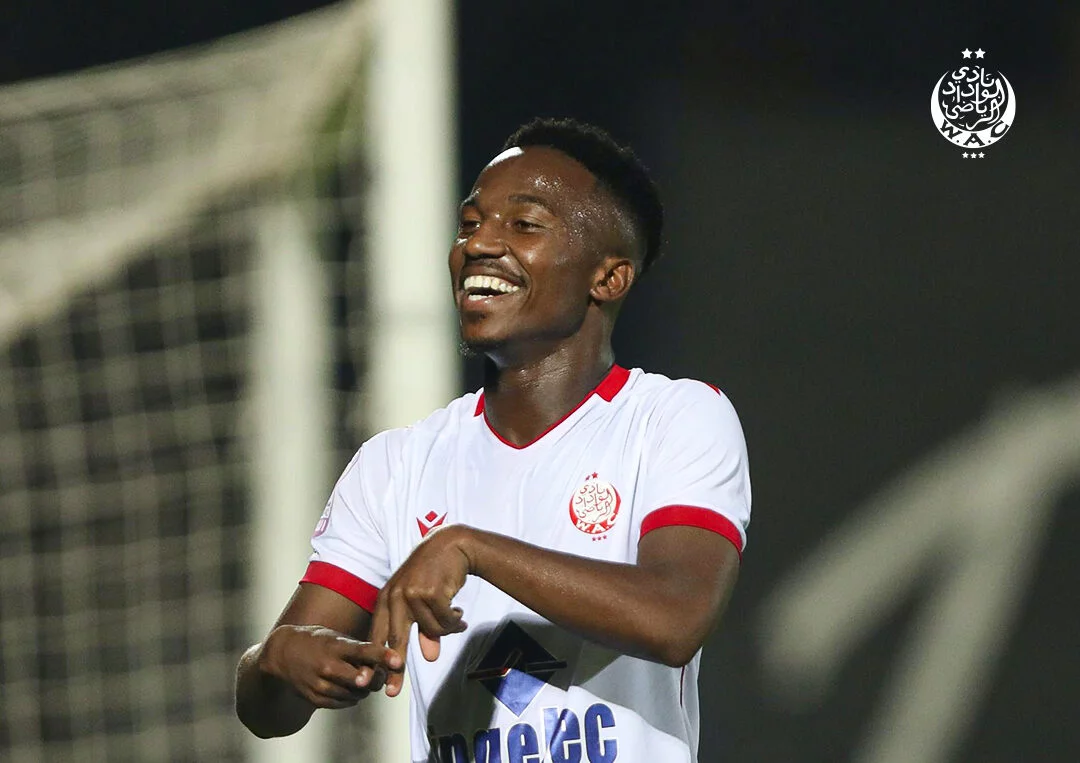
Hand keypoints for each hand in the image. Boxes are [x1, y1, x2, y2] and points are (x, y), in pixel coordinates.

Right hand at [259, 624, 401, 707]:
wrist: (283, 654)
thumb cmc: (317, 642)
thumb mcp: (336, 637)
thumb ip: (359, 650)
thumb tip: (383, 664)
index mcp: (334, 646)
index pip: (362, 651)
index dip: (381, 656)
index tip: (398, 660)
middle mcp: (327, 666)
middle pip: (362, 680)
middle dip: (376, 679)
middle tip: (380, 673)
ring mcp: (320, 684)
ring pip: (356, 695)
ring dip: (365, 689)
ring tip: (361, 678)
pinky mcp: (316, 699)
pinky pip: (344, 703)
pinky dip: (352, 697)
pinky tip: (348, 686)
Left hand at [369, 525, 473, 696]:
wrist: (452, 545)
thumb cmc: (435, 573)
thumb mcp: (423, 601)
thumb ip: (424, 630)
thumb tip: (430, 658)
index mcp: (387, 598)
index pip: (378, 635)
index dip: (374, 660)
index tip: (371, 684)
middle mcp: (395, 596)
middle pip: (394, 640)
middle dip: (394, 669)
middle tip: (392, 692)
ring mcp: (411, 593)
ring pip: (430, 631)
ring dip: (446, 629)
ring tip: (455, 618)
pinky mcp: (430, 591)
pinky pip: (445, 622)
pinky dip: (455, 621)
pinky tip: (459, 610)